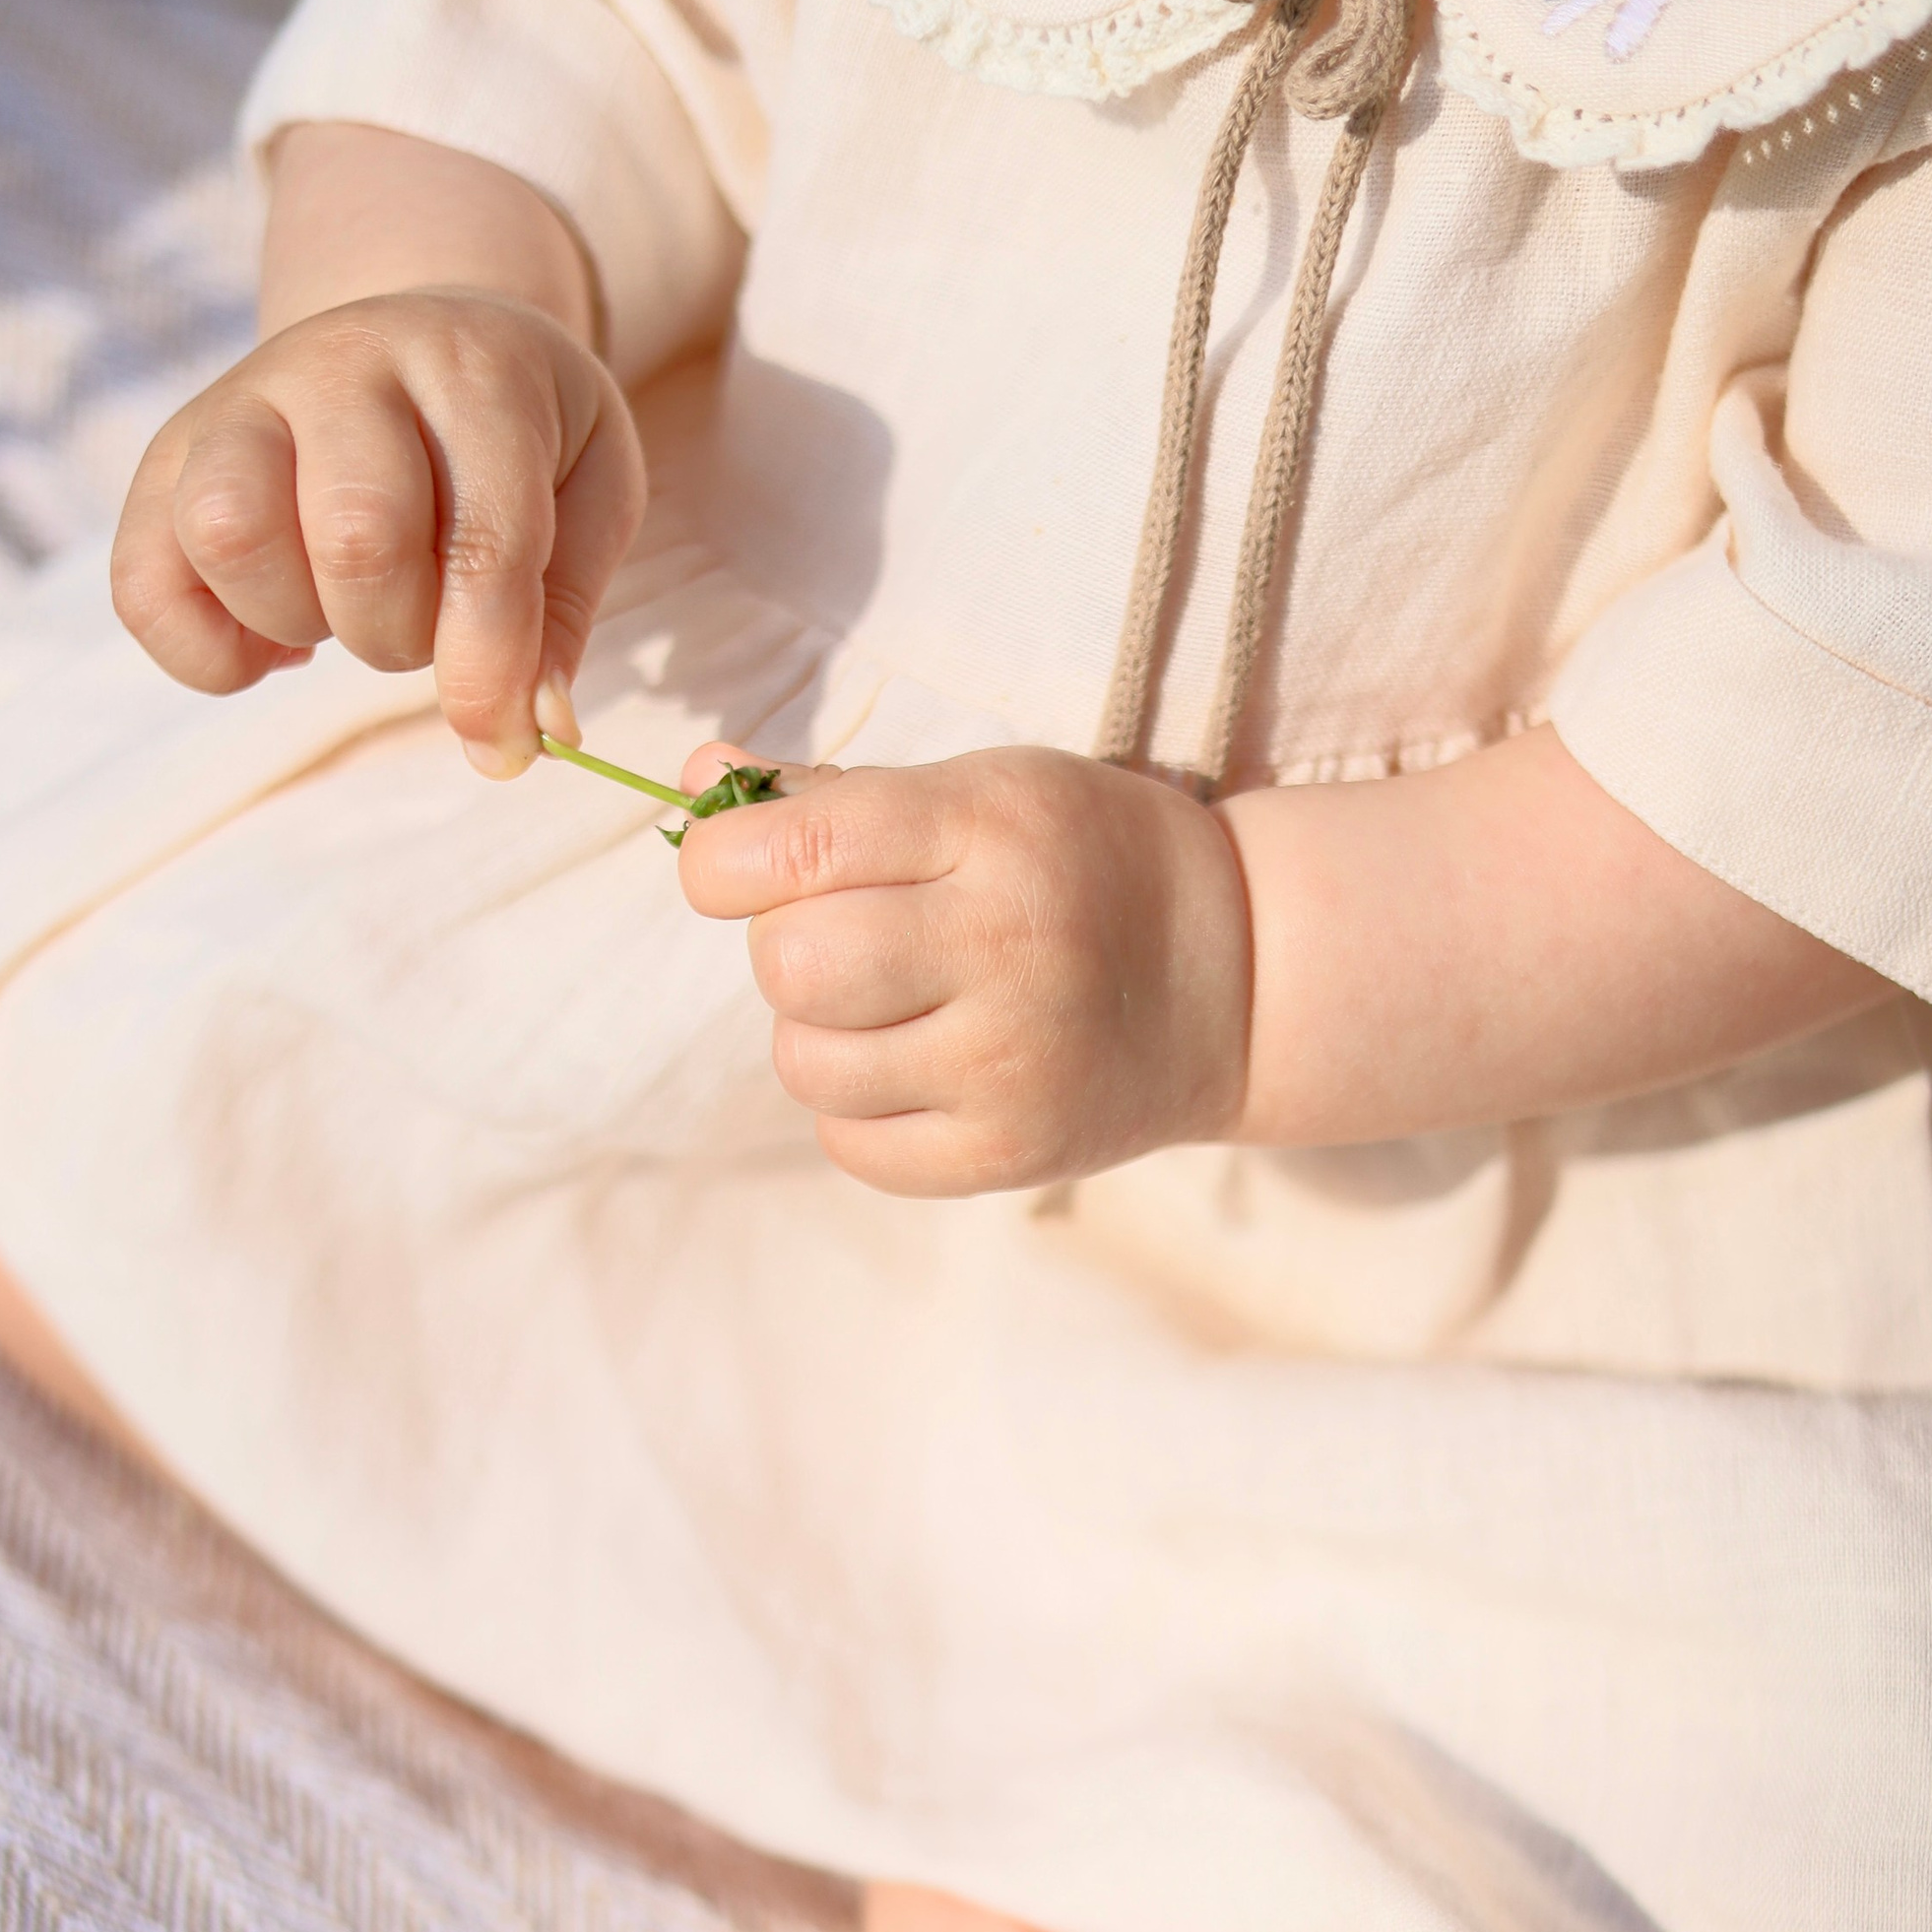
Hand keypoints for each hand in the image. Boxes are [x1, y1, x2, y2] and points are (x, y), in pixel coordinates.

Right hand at [110, 288, 642, 775]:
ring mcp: (236, 403)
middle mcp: (341, 364)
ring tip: (342, 609)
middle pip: (355, 539)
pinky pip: (144, 589)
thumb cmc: (513, 435)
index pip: (482, 543)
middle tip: (423, 622)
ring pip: (231, 539)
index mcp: (471, 368)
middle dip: (402, 635)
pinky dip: (209, 654)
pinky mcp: (164, 459)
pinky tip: (278, 631)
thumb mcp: (591, 490)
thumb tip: (535, 728)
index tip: (504, 740)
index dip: (492, 669)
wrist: (413, 339)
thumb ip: (565, 608)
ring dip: (301, 624)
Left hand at [676, 744, 1253, 1195]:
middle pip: (789, 966)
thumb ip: (832, 795)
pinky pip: (849, 1144)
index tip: (730, 866)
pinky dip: (855, 1108)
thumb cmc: (1079, 864)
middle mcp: (1005, 944)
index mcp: (989, 828)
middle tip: (841, 940)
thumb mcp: (981, 791)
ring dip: (816, 1033)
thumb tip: (696, 778)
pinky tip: (914, 1069)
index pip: (792, 849)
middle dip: (783, 950)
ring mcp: (1010, 1062)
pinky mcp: (1008, 1153)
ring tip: (887, 1007)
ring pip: (807, 1062)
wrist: (1235, 977)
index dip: (720, 862)